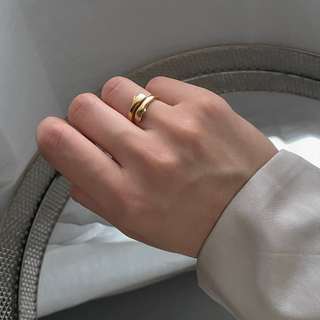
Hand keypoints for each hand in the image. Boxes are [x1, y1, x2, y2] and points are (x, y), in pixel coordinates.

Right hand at [36, 76, 277, 257]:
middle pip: (84, 107)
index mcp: (127, 196)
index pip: (61, 144)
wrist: (254, 211)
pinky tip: (172, 119)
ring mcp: (177, 126)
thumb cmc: (198, 224)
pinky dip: (157, 100)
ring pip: (117, 88)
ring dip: (121, 105)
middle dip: (88, 118)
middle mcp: (148, 158)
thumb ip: (96, 196)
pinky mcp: (202, 104)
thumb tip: (74, 166)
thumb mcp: (137, 226)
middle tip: (109, 130)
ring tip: (143, 123)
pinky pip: (156, 84)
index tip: (61, 134)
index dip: (53, 134)